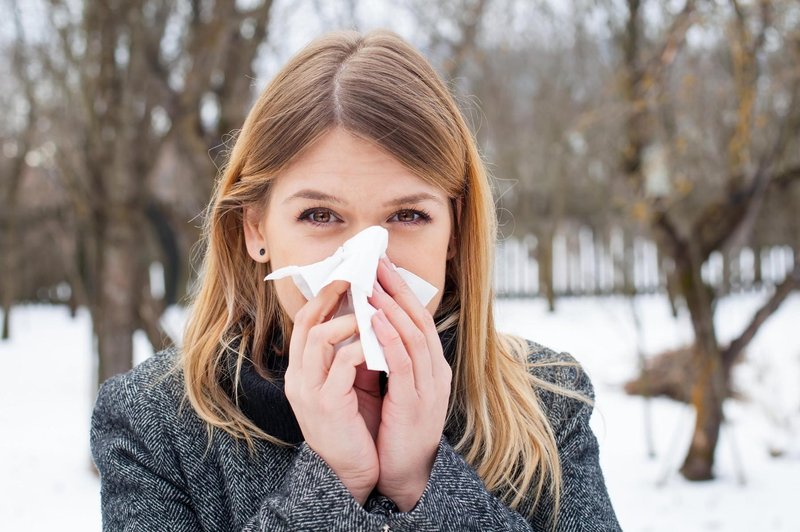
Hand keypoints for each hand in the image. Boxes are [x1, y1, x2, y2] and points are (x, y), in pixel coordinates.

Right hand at [284, 280, 378, 505]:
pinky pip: (343, 365)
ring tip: (371, 310)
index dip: (325, 296)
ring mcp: (310, 391)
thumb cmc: (354, 427)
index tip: (348, 275)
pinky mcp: (328, 405)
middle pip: (306, 322)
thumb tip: (368, 319)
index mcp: (303, 372)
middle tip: (357, 277)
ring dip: (348, 320)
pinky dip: (362, 348)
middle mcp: (299, 378)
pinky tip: (380, 344)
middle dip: (332, 296)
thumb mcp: (348, 386)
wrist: (351, 474)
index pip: (305, 322)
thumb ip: (351, 356)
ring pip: (319, 338)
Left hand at [368, 257, 452, 511]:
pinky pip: (404, 365)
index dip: (401, 291)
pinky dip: (390, 339)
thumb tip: (367, 325)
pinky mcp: (415, 404)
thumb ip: (388, 359)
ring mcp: (429, 387)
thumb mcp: (395, 388)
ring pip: (414, 337)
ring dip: (391, 308)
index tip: (382, 266)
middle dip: (397, 289)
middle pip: (419, 319)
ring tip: (372, 284)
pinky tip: (375, 321)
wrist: (407, 475)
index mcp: (431, 366)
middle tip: (377, 262)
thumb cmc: (397, 429)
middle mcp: (435, 371)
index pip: (418, 319)